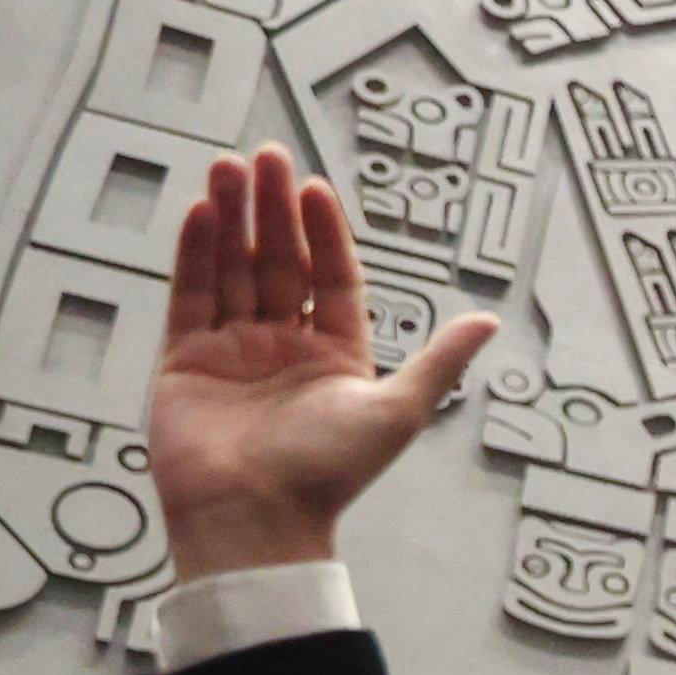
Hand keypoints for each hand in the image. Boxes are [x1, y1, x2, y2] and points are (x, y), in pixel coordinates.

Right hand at [150, 147, 495, 580]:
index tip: (318, 190)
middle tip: (268, 156)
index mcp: (335, 358)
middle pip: (278, 263)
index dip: (325, 234)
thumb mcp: (397, 410)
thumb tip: (490, 324)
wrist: (255, 518)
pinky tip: (204, 211)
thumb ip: (440, 361)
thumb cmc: (326, 475)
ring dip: (231, 217)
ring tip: (230, 167)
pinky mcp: (185, 359)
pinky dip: (196, 252)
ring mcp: (232, 350)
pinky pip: (190, 294)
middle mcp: (283, 348)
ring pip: (231, 268)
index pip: (332, 279)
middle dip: (273, 210)